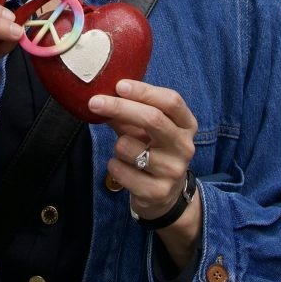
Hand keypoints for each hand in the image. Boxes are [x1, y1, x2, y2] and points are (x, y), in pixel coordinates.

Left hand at [88, 79, 201, 267]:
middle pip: (152, 119)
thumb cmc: (152, 151)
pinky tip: (124, 169)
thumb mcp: (145, 129)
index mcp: (186, 124)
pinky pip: (120, 170)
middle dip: (120, 107)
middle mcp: (185, 146)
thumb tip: (102, 96)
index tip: (119, 85)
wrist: (165, 195)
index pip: (171, 101)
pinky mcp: (157, 192)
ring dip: (117, 145)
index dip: (144, 91)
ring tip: (125, 152)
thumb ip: (128, 112)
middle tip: (94, 102)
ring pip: (128, 146)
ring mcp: (173, 171)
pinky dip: (114, 166)